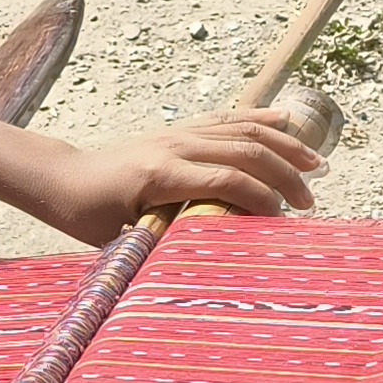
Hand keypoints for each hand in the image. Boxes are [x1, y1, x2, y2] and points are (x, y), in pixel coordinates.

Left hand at [30, 110, 320, 243]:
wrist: (64, 178)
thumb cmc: (89, 216)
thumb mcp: (123, 241)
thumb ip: (163, 246)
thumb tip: (208, 264)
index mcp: (161, 175)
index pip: (227, 180)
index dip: (261, 199)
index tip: (282, 222)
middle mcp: (175, 145)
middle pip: (245, 150)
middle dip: (284, 175)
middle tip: (308, 203)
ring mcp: (179, 132)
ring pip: (243, 130)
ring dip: (284, 146)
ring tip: (317, 165)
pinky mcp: (180, 129)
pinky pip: (228, 119)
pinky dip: (261, 119)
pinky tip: (287, 121)